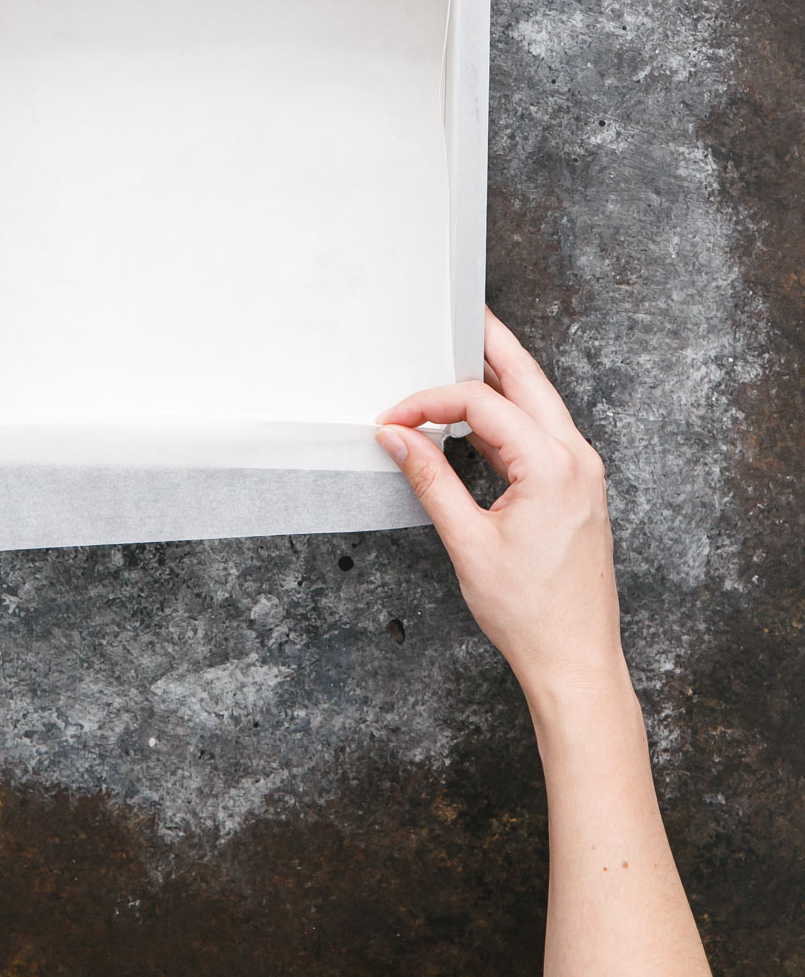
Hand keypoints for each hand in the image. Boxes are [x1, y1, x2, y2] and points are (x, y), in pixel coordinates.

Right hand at [376, 308, 625, 707]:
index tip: (392, 419)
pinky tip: (477, 421)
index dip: (430, 402)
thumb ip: (429, 479)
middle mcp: (577, 458)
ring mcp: (582, 471)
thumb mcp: (467, 542)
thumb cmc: (530, 614)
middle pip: (527, 378)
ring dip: (498, 380)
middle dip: (488, 345)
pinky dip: (507, 417)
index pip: (481, 404)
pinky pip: (541, 432)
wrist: (576, 661)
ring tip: (460, 360)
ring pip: (537, 402)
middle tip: (457, 315)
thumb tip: (397, 436)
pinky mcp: (577, 487)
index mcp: (553, 465)